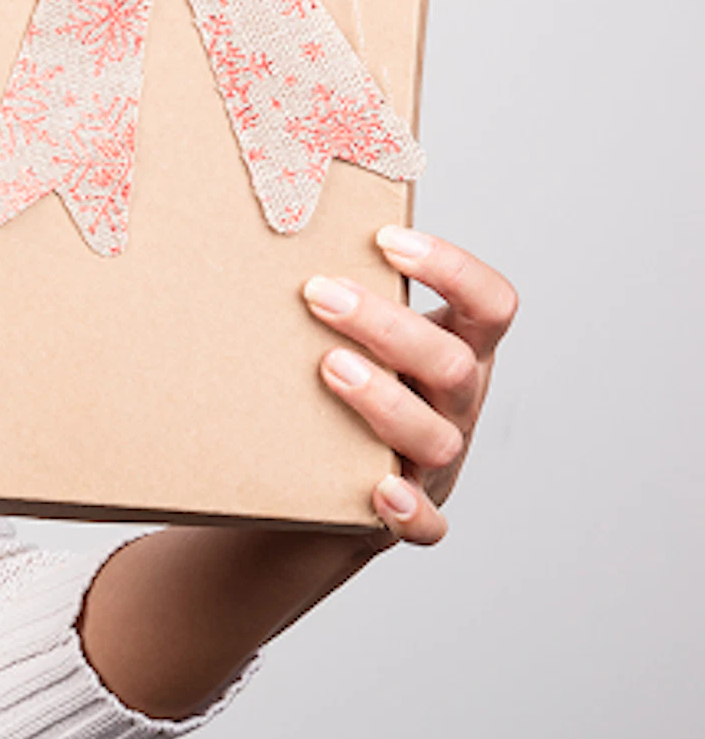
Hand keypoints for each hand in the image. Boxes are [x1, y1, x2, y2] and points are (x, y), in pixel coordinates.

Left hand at [302, 226, 519, 545]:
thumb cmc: (335, 394)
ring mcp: (438, 463)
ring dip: (385, 401)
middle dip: (389, 326)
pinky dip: (409, 511)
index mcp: (454, 350)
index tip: (387, 240)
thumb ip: (334, 291)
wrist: (320, 491)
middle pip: (453, 363)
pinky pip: (427, 523)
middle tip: (318, 294)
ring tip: (327, 367)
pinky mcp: (415, 515)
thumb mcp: (352, 340)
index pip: (490, 303)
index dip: (454, 269)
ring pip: (437, 437)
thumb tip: (247, 215)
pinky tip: (378, 491)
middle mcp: (455, 403)